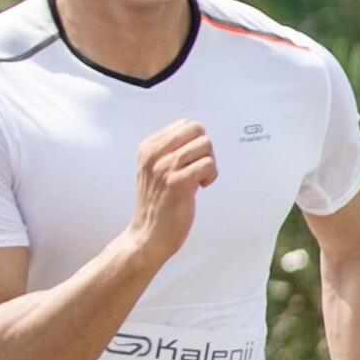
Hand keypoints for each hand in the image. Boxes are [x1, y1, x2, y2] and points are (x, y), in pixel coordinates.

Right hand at [127, 120, 216, 262]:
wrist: (148, 235)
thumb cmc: (157, 203)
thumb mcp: (154, 169)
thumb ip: (169, 149)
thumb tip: (196, 134)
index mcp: (148, 147)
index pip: (185, 124)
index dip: (195, 141)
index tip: (190, 160)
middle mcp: (154, 154)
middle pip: (197, 129)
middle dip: (205, 148)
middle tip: (199, 167)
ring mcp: (165, 168)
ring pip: (205, 145)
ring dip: (209, 163)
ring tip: (199, 179)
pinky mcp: (178, 183)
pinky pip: (208, 164)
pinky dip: (211, 175)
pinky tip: (200, 187)